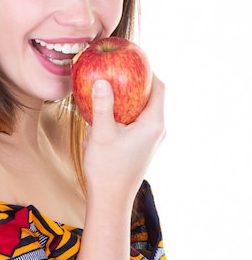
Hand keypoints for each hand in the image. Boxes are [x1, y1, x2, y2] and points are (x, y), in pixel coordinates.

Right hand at [83, 74, 165, 208]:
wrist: (111, 199)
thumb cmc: (107, 168)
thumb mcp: (101, 133)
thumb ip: (101, 106)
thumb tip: (99, 80)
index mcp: (153, 123)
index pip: (159, 87)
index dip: (148, 70)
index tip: (132, 60)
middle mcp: (158, 130)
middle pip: (153, 96)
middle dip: (138, 81)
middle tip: (119, 69)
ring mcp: (152, 139)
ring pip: (146, 109)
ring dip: (132, 96)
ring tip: (113, 84)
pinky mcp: (143, 146)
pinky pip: (139, 120)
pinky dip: (128, 110)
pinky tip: (109, 108)